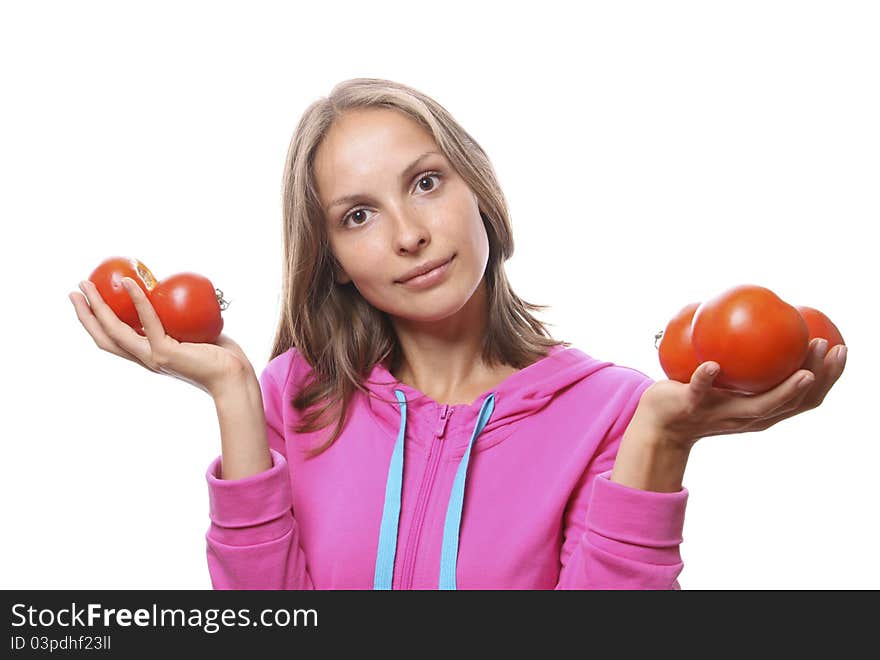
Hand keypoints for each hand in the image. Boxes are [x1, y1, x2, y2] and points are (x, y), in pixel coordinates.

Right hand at [70, 277, 253, 396]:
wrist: (234, 376)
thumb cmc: (219, 354)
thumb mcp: (193, 332)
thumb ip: (179, 318)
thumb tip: (176, 292)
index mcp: (148, 355)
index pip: (113, 340)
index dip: (95, 321)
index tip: (85, 300)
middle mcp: (145, 358)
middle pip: (105, 336)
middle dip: (86, 313)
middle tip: (76, 289)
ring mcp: (153, 357)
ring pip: (116, 331)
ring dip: (99, 306)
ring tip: (89, 285)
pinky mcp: (166, 352)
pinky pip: (148, 321)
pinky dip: (137, 301)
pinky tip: (131, 283)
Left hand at [636, 337, 847, 449]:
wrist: (660, 425)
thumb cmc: (699, 396)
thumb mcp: (730, 382)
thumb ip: (749, 364)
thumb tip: (766, 323)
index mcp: (762, 412)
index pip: (806, 399)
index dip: (828, 377)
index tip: (841, 350)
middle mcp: (748, 418)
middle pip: (793, 403)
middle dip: (818, 377)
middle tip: (828, 347)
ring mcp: (722, 415)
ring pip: (759, 406)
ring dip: (785, 388)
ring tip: (802, 371)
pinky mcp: (692, 408)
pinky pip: (699, 391)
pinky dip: (706, 378)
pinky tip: (713, 365)